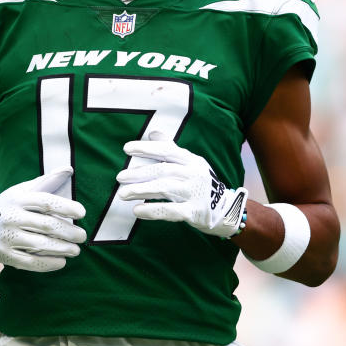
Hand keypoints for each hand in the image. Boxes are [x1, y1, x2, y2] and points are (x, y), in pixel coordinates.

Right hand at [0, 166, 86, 271]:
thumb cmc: (10, 205)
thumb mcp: (23, 190)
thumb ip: (47, 180)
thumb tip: (69, 169)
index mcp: (18, 198)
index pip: (46, 202)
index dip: (66, 207)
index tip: (82, 213)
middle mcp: (11, 217)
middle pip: (46, 225)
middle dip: (68, 232)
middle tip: (83, 236)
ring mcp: (7, 237)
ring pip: (40, 244)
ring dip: (62, 248)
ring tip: (76, 250)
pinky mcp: (4, 255)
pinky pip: (30, 262)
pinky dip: (48, 264)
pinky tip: (62, 262)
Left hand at [115, 133, 247, 237]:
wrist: (226, 209)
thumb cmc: (201, 183)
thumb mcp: (191, 163)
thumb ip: (171, 149)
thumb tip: (153, 133)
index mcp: (191, 160)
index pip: (167, 150)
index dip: (146, 148)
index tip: (126, 149)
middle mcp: (193, 174)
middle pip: (162, 171)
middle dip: (139, 173)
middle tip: (119, 177)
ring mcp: (194, 193)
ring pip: (165, 189)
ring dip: (141, 190)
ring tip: (123, 194)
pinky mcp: (194, 212)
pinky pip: (170, 210)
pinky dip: (152, 210)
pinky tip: (137, 211)